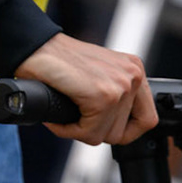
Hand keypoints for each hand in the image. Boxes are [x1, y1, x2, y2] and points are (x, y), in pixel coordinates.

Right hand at [15, 33, 155, 145]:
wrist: (34, 47)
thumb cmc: (58, 60)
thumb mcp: (98, 75)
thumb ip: (114, 94)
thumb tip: (118, 128)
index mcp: (134, 69)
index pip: (147, 119)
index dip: (123, 131)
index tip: (103, 128)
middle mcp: (133, 75)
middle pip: (124, 132)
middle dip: (95, 130)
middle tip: (76, 116)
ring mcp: (120, 85)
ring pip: (105, 135)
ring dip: (80, 130)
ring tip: (65, 111)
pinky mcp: (103, 96)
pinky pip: (89, 133)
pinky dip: (68, 130)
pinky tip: (59, 117)